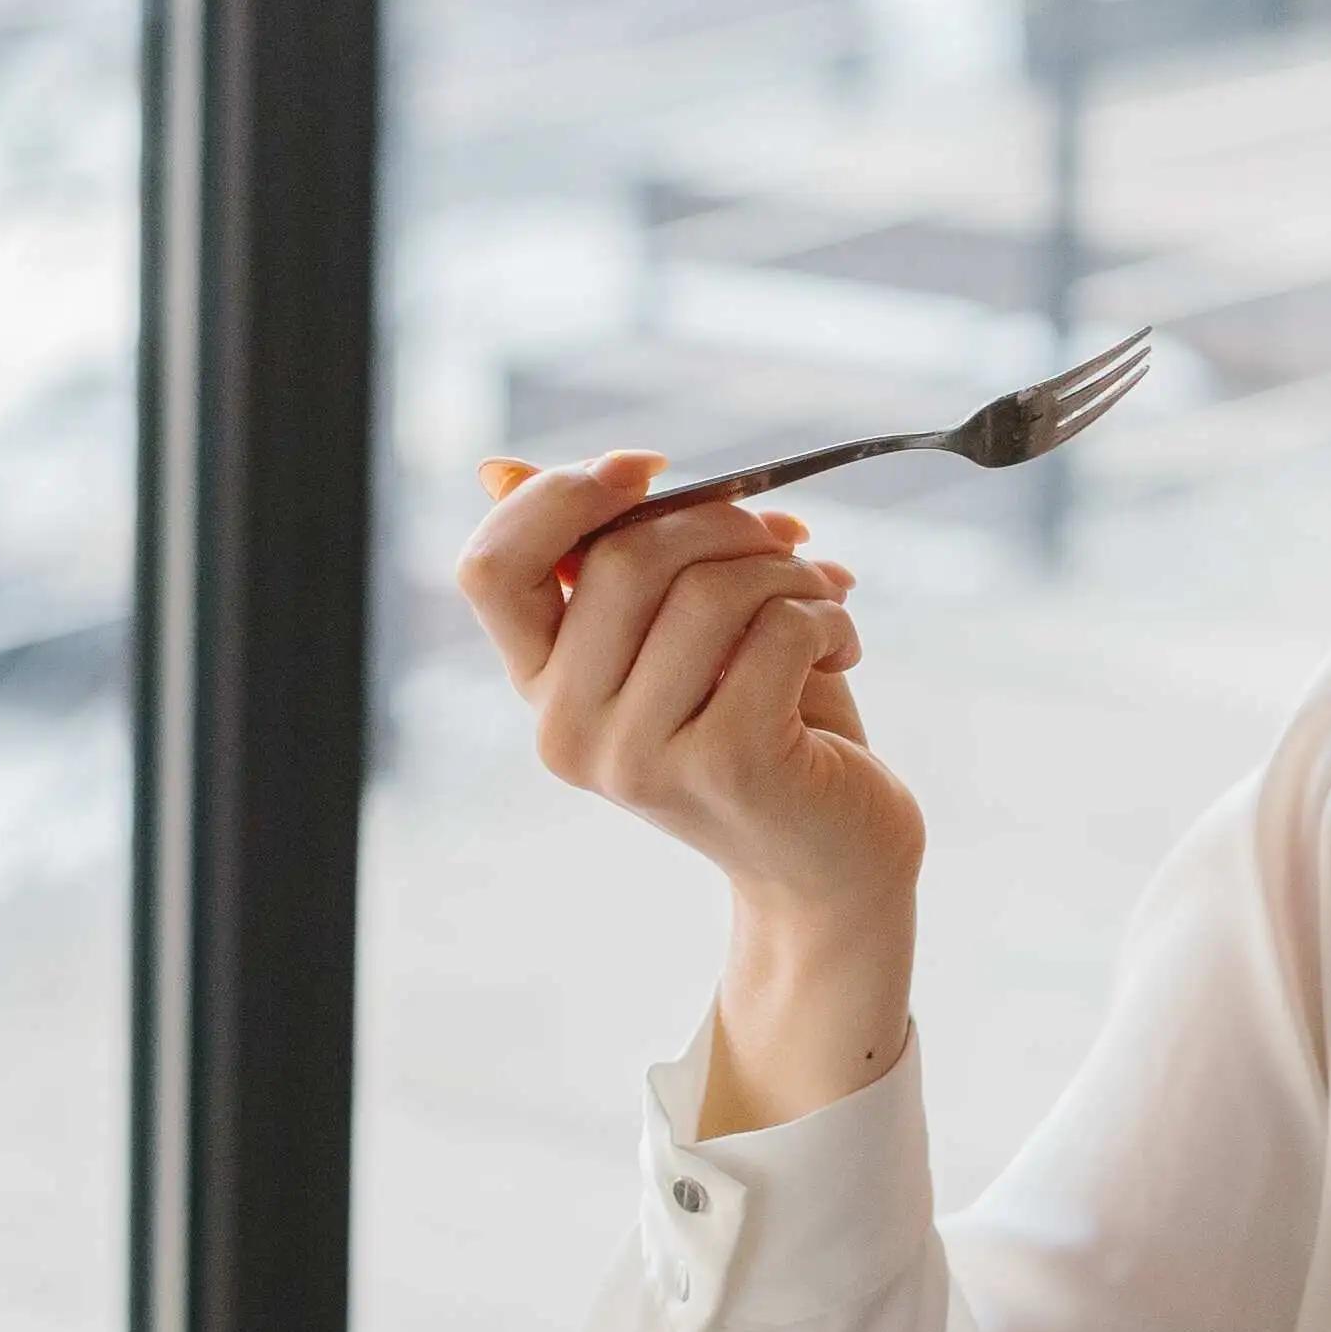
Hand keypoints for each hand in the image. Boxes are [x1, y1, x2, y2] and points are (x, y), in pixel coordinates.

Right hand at [459, 452, 920, 933]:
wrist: (831, 861)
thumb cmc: (759, 726)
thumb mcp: (671, 634)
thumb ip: (601, 558)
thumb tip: (496, 470)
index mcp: (542, 691)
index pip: (490, 569)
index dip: (561, 495)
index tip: (648, 471)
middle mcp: (568, 733)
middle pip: (621, 559)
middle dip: (723, 522)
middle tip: (785, 541)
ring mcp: (639, 758)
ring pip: (710, 589)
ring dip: (790, 572)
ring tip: (821, 601)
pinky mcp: (725, 764)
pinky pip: (777, 629)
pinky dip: (828, 617)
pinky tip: (841, 649)